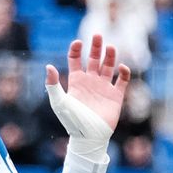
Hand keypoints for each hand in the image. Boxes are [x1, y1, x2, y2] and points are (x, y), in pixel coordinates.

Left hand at [45, 34, 130, 153]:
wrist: (89, 138)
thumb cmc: (72, 121)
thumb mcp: (59, 102)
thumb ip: (53, 85)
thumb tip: (48, 66)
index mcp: (76, 81)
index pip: (75, 60)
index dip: (76, 49)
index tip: (78, 42)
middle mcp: (90, 82)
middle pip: (93, 59)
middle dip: (96, 46)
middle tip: (98, 35)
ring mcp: (103, 88)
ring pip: (108, 66)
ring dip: (110, 55)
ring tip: (110, 47)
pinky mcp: (116, 96)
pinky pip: (122, 80)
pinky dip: (124, 72)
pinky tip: (122, 67)